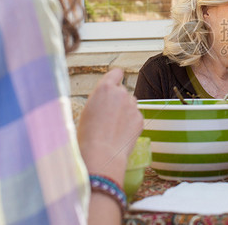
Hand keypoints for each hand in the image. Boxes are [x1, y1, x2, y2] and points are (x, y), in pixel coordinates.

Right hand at [77, 68, 143, 183]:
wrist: (101, 154)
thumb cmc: (87, 134)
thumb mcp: (87, 110)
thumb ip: (100, 100)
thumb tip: (106, 101)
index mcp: (105, 88)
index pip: (116, 73)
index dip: (116, 78)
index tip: (115, 84)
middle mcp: (121, 93)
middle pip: (123, 91)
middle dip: (118, 100)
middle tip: (109, 116)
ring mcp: (133, 105)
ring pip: (131, 104)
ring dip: (126, 110)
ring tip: (114, 127)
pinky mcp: (140, 118)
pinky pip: (136, 117)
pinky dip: (131, 123)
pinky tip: (121, 134)